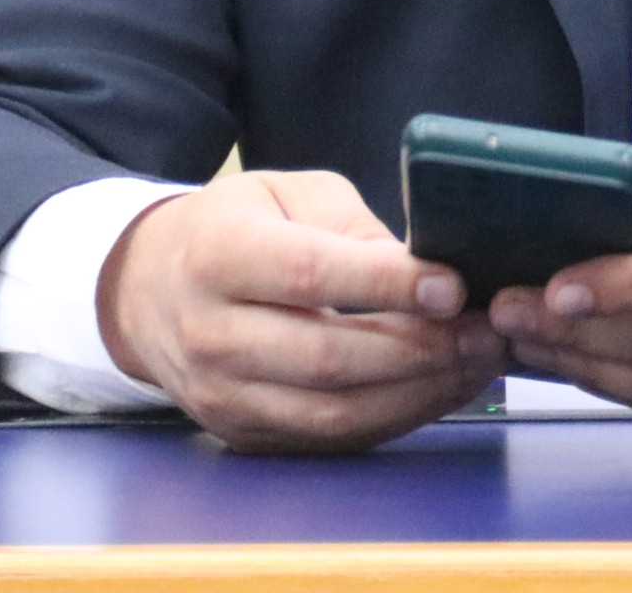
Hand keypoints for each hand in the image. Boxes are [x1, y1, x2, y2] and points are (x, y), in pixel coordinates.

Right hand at [99, 169, 502, 452]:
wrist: (145, 290)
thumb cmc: (231, 229)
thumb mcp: (285, 194)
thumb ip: (352, 225)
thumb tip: (424, 267)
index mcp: (218, 256)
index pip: (310, 276)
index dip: (387, 284)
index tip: (453, 286)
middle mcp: (210, 333)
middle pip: (328, 358)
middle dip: (420, 350)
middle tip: (485, 331)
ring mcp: (223, 395)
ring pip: (335, 412)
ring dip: (419, 394)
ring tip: (477, 363)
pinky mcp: (244, 433)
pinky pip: (331, 438)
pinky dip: (395, 417)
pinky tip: (440, 389)